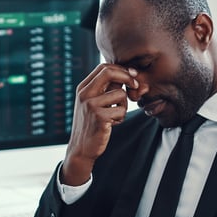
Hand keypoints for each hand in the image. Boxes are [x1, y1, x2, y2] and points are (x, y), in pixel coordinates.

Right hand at [60, 64, 138, 184]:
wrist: (81, 148)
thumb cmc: (91, 125)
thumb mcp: (94, 104)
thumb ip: (106, 90)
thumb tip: (128, 75)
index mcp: (83, 88)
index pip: (103, 67)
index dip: (121, 69)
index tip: (132, 76)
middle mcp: (84, 94)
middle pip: (110, 72)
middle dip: (127, 77)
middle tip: (135, 85)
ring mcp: (91, 105)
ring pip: (120, 94)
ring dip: (124, 106)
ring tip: (115, 116)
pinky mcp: (99, 117)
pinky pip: (121, 110)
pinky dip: (121, 118)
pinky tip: (112, 124)